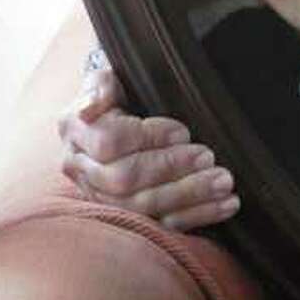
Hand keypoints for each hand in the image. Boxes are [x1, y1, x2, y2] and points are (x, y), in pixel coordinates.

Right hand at [58, 65, 239, 231]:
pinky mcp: (129, 217)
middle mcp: (82, 169)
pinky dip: (197, 215)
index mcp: (74, 131)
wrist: (114, 114)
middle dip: (171, 169)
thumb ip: (99, 84)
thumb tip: (94, 103)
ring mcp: (103, 197)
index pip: (109, 143)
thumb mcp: (105, 75)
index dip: (149, 138)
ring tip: (224, 183)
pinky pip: (160, 224)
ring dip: (189, 196)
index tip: (183, 132)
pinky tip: (225, 205)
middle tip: (209, 157)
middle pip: (125, 179)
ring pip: (143, 207)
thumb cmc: (116, 91)